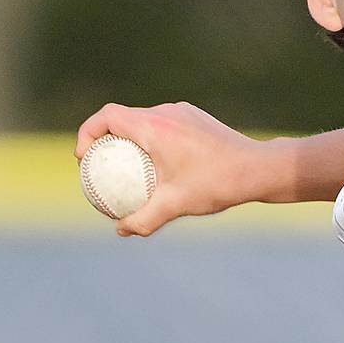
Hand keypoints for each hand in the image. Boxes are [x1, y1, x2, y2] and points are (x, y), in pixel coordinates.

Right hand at [75, 101, 266, 237]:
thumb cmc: (217, 184)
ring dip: (129, 140)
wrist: (258, 168)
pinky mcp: (194, 117)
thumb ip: (144, 219)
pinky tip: (158, 167)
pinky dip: (151, 141)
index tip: (85, 157)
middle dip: (105, 138)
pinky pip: (163, 126)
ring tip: (127, 169)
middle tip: (100, 166)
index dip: (88, 132)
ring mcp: (181, 112)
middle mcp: (165, 112)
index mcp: (154, 126)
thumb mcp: (176, 205)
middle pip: (122, 117)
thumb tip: (121, 230)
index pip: (107, 116)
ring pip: (144, 121)